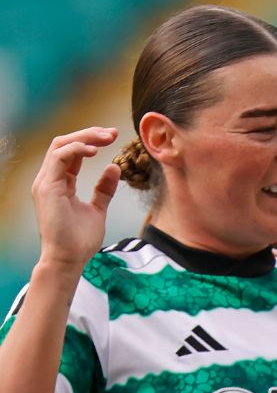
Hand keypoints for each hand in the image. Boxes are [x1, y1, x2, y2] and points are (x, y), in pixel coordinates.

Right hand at [33, 128, 120, 270]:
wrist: (69, 259)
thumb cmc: (80, 240)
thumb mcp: (97, 210)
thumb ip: (104, 189)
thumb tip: (114, 168)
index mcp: (59, 182)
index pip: (71, 153)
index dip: (90, 142)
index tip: (112, 138)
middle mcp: (49, 179)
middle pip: (64, 144)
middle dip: (88, 134)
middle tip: (111, 133)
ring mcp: (45, 182)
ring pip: (60, 146)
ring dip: (84, 138)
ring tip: (106, 138)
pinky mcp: (47, 187)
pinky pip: (59, 158)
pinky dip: (77, 150)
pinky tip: (95, 151)